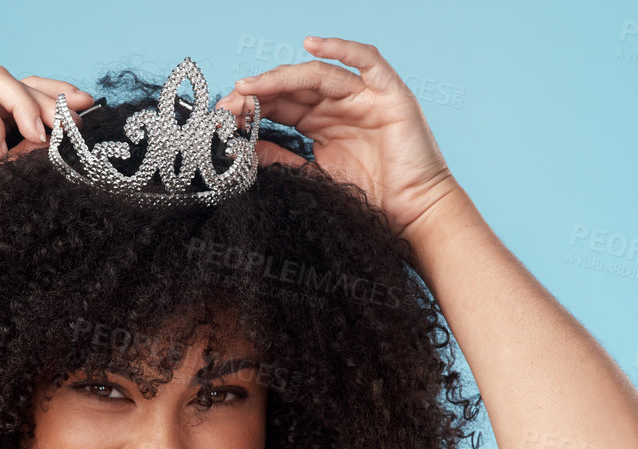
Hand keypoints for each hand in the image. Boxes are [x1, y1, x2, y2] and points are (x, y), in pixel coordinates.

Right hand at [0, 65, 96, 240]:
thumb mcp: (4, 180)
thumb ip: (28, 155)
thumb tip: (65, 136)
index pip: (25, 92)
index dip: (56, 94)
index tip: (87, 107)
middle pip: (14, 81)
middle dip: (47, 98)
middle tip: (71, 122)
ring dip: (23, 104)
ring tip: (40, 136)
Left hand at [216, 37, 462, 240]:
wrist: (413, 215)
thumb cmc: (371, 200)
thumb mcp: (314, 178)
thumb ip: (282, 161)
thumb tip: (244, 150)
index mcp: (320, 123)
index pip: (280, 105)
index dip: (252, 107)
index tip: (224, 117)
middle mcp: (339, 105)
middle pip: (293, 87)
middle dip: (260, 92)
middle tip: (230, 102)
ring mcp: (364, 96)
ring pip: (319, 75)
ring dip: (283, 77)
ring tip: (253, 86)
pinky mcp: (389, 94)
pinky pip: (366, 61)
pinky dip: (341, 48)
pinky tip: (311, 44)